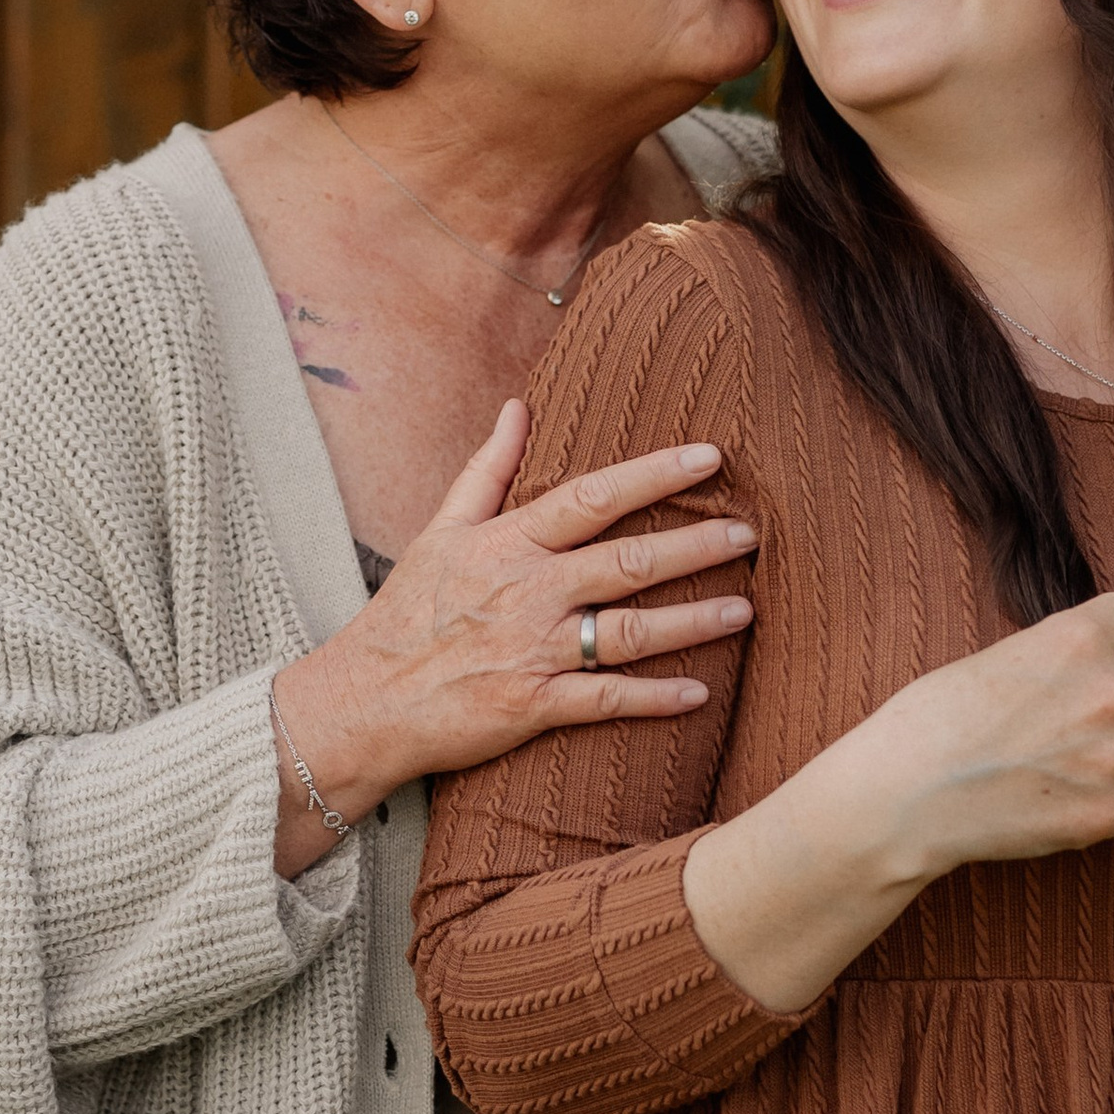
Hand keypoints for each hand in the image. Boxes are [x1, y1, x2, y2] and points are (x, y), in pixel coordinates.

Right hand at [270, 401, 755, 848]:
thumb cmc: (406, 613)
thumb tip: (519, 406)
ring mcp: (533, 652)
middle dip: (694, 545)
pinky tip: (700, 693)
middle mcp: (527, 593)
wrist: (364, 701)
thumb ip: (487, 469)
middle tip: (750, 532)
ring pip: (630, 631)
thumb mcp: (440, 530)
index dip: (654, 475)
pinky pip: (606, 699)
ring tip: (745, 608)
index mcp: (507, 544)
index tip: (708, 458)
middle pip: (627, 562)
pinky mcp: (533, 707)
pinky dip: (654, 698)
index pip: (592, 497)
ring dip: (693, 621)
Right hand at [849, 591, 1113, 885]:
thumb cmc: (930, 722)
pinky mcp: (1108, 812)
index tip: (1089, 658)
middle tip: (1101, 707)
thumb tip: (1093, 658)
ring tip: (1089, 757)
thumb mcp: (995, 657)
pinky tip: (1088, 795)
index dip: (1109, 637)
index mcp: (1075, 639)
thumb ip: (1057, 653)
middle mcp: (1107, 692)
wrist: (904, 797)